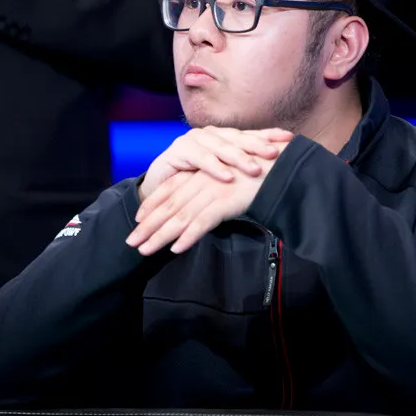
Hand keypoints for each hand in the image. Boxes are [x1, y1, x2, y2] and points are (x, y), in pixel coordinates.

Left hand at [127, 142, 287, 255]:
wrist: (285, 164)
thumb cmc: (263, 172)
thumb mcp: (233, 179)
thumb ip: (218, 191)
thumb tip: (207, 207)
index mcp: (203, 173)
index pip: (171, 189)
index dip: (153, 205)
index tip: (138, 219)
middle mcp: (203, 181)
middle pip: (169, 206)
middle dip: (148, 225)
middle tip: (130, 242)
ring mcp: (213, 191)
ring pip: (180, 217)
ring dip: (159, 236)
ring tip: (144, 251)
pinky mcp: (226, 201)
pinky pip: (203, 222)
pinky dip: (189, 236)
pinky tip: (176, 249)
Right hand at [136, 127, 293, 204]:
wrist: (162, 191)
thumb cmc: (196, 183)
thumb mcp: (225, 176)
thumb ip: (245, 170)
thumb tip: (280, 169)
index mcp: (224, 138)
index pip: (251, 134)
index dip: (270, 135)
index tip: (291, 139)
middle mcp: (211, 135)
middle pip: (238, 138)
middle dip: (258, 146)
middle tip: (275, 153)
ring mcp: (193, 139)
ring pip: (221, 147)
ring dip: (238, 158)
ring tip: (255, 169)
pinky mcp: (178, 150)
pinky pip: (199, 158)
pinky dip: (214, 167)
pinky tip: (227, 176)